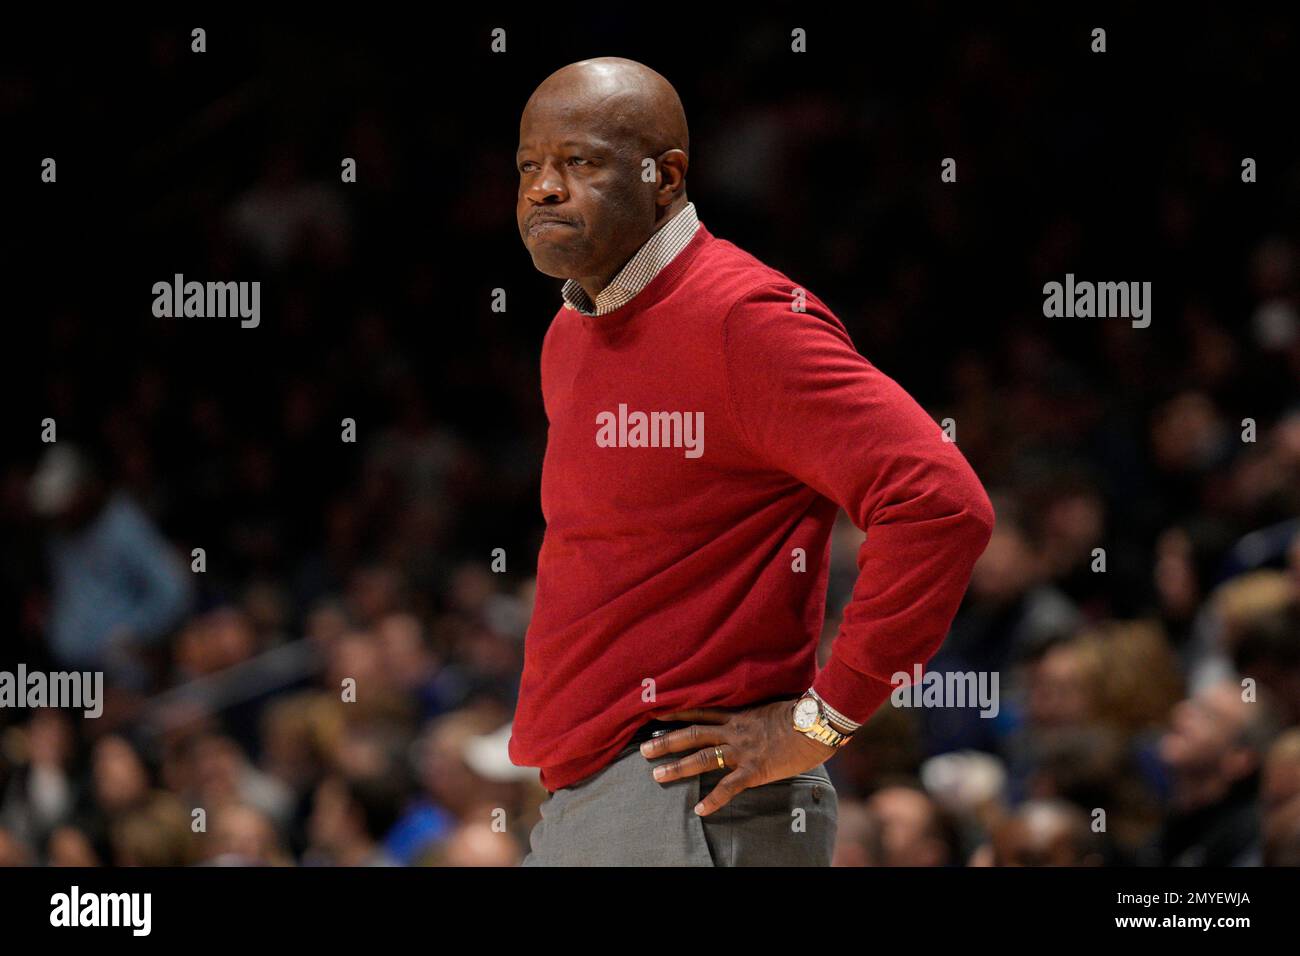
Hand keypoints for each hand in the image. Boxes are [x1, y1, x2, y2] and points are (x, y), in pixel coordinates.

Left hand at [638, 700, 836, 815]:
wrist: (818, 724)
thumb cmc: (803, 713)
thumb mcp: (774, 705)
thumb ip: (759, 711)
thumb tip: (757, 712)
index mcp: (739, 715)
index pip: (702, 711)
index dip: (678, 712)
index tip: (656, 714)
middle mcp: (735, 731)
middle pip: (693, 734)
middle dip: (666, 742)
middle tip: (643, 750)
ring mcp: (743, 750)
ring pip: (703, 757)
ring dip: (678, 767)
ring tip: (657, 776)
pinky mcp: (755, 769)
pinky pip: (729, 786)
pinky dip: (713, 799)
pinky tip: (699, 810)